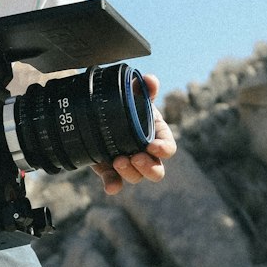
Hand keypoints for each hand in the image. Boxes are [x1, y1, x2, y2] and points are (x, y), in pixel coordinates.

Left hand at [91, 74, 175, 194]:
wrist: (98, 110)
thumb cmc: (124, 103)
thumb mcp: (133, 93)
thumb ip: (143, 87)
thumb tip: (150, 81)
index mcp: (156, 135)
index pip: (168, 148)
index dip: (163, 149)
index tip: (152, 145)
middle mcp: (145, 153)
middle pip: (156, 171)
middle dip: (149, 168)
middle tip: (136, 157)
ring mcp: (129, 163)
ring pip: (136, 177)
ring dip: (129, 172)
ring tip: (117, 160)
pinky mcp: (110, 170)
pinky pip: (114, 182)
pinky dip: (113, 185)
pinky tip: (111, 185)